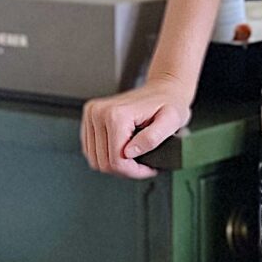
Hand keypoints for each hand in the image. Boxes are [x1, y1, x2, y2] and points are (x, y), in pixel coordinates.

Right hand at [80, 76, 194, 178]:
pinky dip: (107, 156)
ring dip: (116, 164)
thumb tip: (129, 153)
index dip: (134, 171)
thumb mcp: (171, 121)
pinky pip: (91, 151)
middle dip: (125, 169)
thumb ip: (152, 138)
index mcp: (116, 114)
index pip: (115, 161)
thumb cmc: (169, 103)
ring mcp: (92, 114)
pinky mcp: (90, 118)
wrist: (163, 89)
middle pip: (103, 162)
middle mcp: (99, 112)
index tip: (149, 168)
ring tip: (135, 157)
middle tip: (143, 164)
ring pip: (95, 159)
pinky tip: (124, 150)